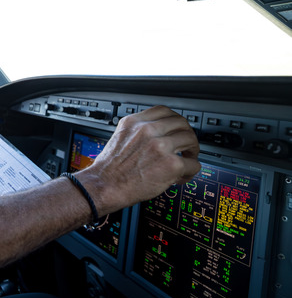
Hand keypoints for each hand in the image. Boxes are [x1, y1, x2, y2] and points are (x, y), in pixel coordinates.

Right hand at [78, 105, 200, 214]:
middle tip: (185, 146)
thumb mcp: (120, 138)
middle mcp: (147, 130)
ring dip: (192, 151)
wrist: (104, 186)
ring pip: (191, 140)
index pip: (164, 111)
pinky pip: (193, 164)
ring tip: (186, 161)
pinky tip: (180, 176)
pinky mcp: (171, 164)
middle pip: (181, 123)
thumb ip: (138, 132)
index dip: (174, 121)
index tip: (176, 129)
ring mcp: (160, 146)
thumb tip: (159, 135)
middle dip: (186, 134)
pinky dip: (190, 171)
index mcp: (134, 122)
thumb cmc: (109, 169)